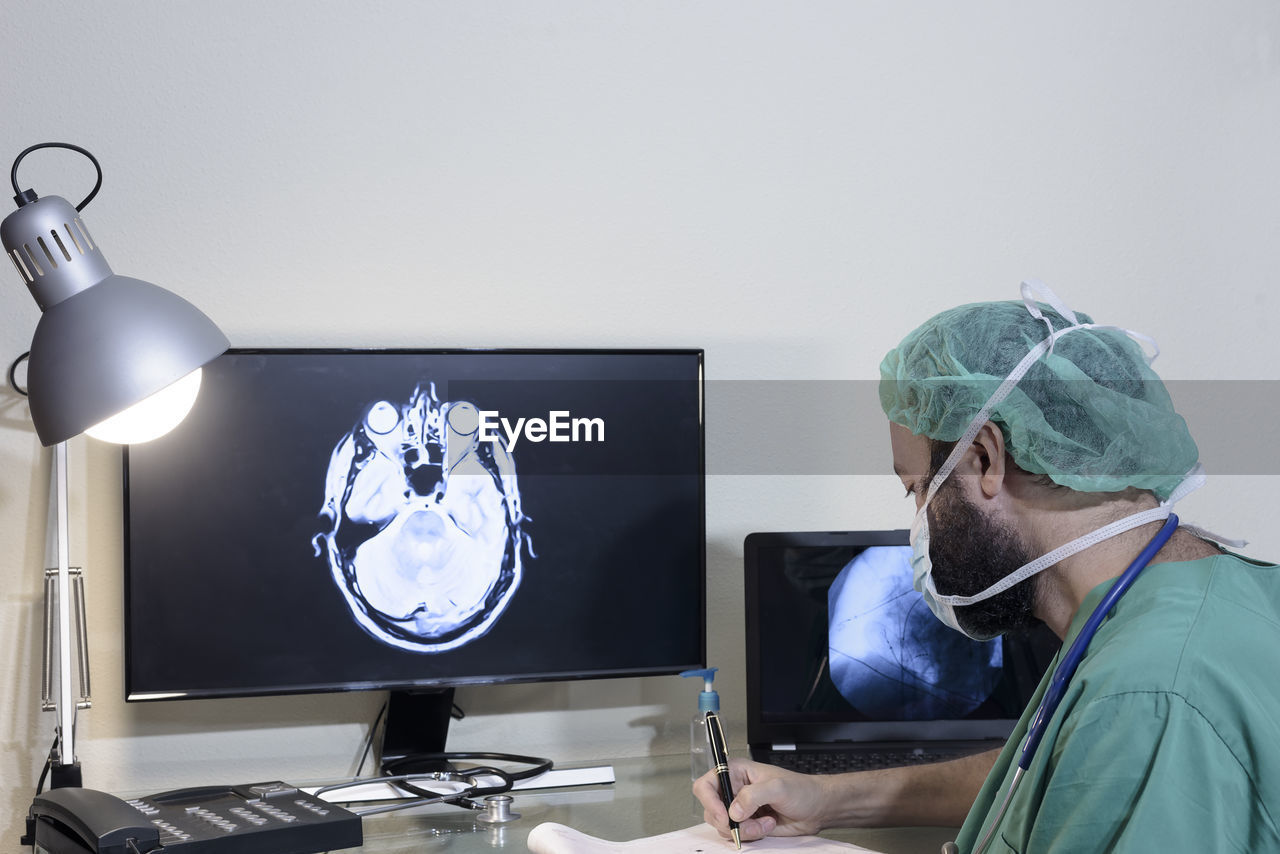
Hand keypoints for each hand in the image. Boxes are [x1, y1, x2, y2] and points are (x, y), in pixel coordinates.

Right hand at [693, 759, 827, 841]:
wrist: (815, 808)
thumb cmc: (801, 790)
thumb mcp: (778, 787)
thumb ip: (753, 795)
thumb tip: (734, 810)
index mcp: (736, 772)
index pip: (707, 785)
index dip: (710, 801)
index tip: (724, 815)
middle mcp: (734, 790)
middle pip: (712, 810)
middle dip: (732, 821)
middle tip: (750, 821)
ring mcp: (739, 809)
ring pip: (724, 826)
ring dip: (745, 830)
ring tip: (765, 822)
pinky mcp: (747, 824)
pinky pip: (737, 835)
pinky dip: (751, 835)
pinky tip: (767, 826)